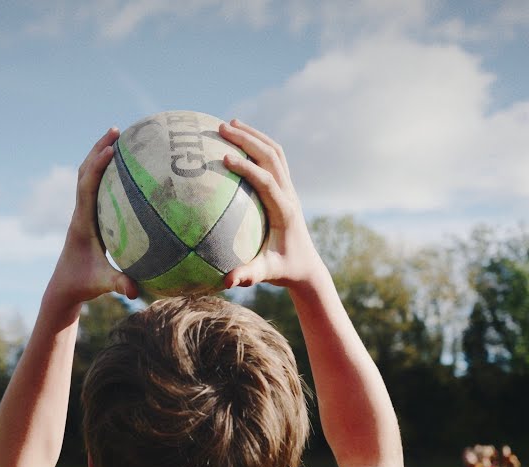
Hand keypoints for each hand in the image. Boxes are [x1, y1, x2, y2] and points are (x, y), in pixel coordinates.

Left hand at [46, 127, 138, 305]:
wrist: (63, 286)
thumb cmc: (82, 283)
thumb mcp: (102, 284)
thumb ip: (119, 284)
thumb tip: (137, 292)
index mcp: (81, 222)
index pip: (87, 187)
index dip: (97, 167)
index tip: (112, 150)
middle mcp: (80, 212)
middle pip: (84, 172)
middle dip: (98, 149)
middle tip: (117, 130)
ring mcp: (83, 212)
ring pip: (88, 176)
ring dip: (100, 155)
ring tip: (119, 138)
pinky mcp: (88, 216)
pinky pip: (97, 187)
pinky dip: (107, 172)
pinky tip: (125, 168)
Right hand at [217, 119, 324, 289]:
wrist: (307, 266)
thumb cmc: (284, 270)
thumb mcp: (267, 274)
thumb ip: (249, 275)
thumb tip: (227, 281)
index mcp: (285, 211)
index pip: (267, 182)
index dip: (248, 168)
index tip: (225, 158)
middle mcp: (289, 194)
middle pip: (272, 157)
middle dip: (248, 139)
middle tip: (221, 127)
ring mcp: (289, 189)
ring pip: (275, 152)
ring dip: (254, 135)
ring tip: (229, 123)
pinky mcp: (285, 188)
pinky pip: (272, 160)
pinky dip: (256, 145)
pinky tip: (236, 140)